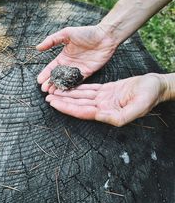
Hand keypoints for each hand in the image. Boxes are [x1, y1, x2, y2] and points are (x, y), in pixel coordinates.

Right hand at [36, 25, 117, 91]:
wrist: (105, 36)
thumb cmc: (86, 33)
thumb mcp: (66, 33)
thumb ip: (52, 40)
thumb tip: (37, 48)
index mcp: (64, 56)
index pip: (52, 67)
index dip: (45, 74)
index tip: (39, 81)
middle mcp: (70, 64)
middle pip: (57, 76)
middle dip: (50, 83)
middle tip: (44, 90)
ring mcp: (78, 69)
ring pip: (66, 81)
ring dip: (59, 87)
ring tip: (52, 93)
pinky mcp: (87, 73)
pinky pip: (78, 82)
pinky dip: (71, 87)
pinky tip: (64, 92)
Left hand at [45, 73, 165, 125]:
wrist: (155, 85)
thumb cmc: (149, 95)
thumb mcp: (139, 106)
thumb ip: (120, 116)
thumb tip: (99, 117)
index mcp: (109, 113)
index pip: (82, 112)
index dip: (67, 108)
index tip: (53, 103)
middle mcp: (103, 107)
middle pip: (78, 105)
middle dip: (63, 101)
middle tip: (47, 97)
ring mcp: (104, 99)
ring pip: (82, 97)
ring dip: (68, 94)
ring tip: (54, 91)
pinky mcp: (107, 90)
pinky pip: (89, 89)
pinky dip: (78, 88)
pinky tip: (70, 86)